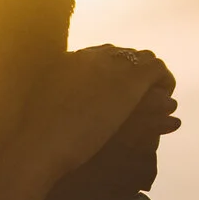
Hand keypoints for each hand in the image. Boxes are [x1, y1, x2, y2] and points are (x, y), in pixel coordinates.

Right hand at [14, 44, 179, 181]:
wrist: (41, 144)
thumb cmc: (33, 137)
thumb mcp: (37, 109)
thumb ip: (51, 99)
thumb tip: (57, 103)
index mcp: (67, 61)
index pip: (97, 56)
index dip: (109, 73)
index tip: (113, 91)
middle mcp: (91, 56)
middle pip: (121, 55)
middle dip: (130, 73)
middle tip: (137, 96)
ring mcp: (113, 65)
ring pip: (143, 59)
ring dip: (149, 78)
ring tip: (155, 98)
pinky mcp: (132, 79)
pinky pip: (158, 70)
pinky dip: (164, 82)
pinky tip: (165, 101)